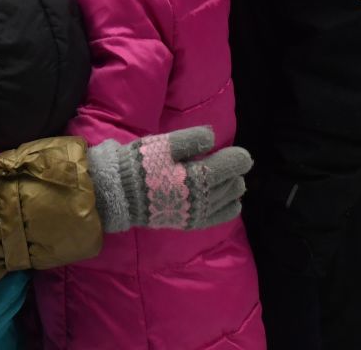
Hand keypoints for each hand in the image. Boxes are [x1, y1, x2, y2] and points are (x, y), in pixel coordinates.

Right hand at [86, 126, 251, 232]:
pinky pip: (221, 217)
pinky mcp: (190, 223)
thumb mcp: (164, 144)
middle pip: (234, 184)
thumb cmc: (141, 165)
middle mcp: (203, 199)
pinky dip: (228, 207)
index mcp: (199, 177)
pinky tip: (228, 201)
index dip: (240, 157)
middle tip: (224, 162)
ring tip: (223, 178)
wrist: (120, 194)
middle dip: (233, 172)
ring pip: (230, 199)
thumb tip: (213, 137)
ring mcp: (198, 214)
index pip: (233, 165)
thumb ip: (192, 139)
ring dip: (231, 187)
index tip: (238, 153)